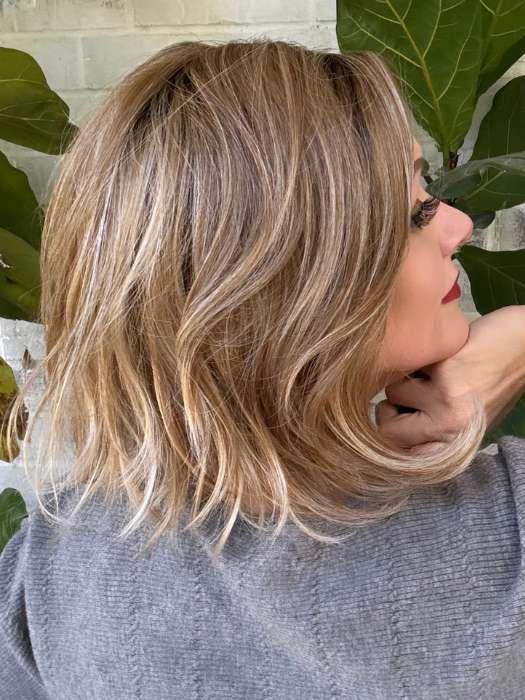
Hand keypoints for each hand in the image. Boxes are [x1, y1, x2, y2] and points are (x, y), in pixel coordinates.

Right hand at [374, 305, 524, 454]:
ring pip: (392, 392)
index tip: (401, 423)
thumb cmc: (495, 384)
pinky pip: (405, 366)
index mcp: (455, 444)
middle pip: (387, 431)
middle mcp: (450, 427)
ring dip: (405, 379)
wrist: (524, 347)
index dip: (393, 438)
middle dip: (391, 409)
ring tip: (432, 373)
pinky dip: (417, 360)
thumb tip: (388, 434)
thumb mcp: (467, 423)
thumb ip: (434, 434)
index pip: (401, 458)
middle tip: (410, 396)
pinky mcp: (444, 368)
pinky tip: (440, 356)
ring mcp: (446, 399)